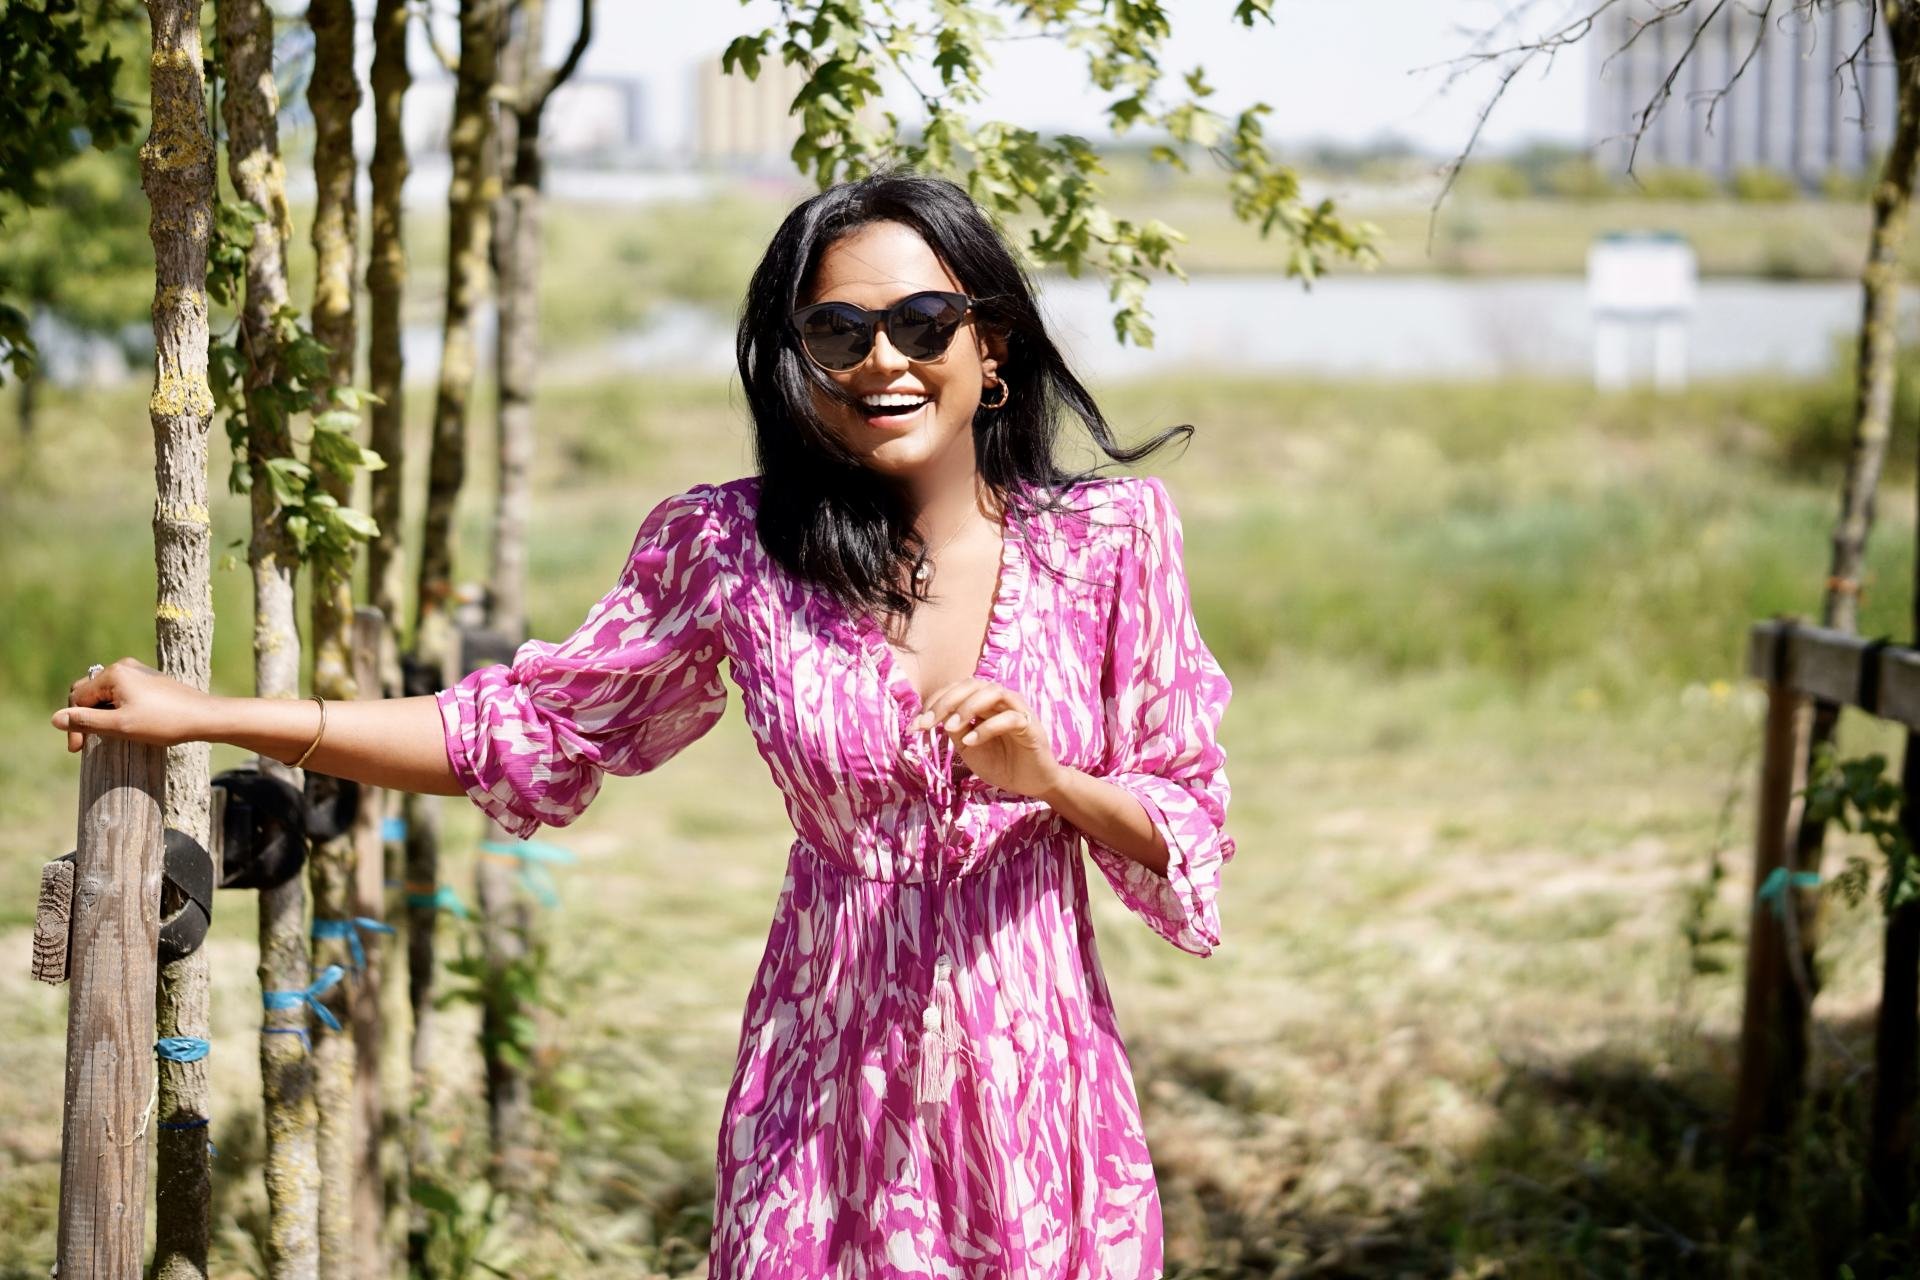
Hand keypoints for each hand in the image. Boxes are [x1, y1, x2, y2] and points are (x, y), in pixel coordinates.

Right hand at [51, 657, 211, 754]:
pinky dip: (114, 709)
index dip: (74, 725)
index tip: (78, 750)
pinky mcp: (149, 681)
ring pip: (104, 694)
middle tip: (85, 744)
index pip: (78, 699)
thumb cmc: (164, 722)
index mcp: (113, 674)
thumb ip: (86, 722)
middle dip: (83, 717)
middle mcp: (124, 667)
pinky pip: (120, 693)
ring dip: (99, 714)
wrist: (205, 717)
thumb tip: (55, 719)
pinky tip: (122, 725)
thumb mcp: (120, 726)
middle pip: (88, 693)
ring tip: (104, 736)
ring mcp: (138, 672)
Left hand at [908, 679, 1064, 800]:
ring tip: (949, 727)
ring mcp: (1016, 709)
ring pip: (992, 692)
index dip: (934, 702)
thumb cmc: (1001, 763)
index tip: (916, 725)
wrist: (1031, 783)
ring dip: (967, 707)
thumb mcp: (968, 747)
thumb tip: (933, 717)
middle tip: (926, 723)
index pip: (957, 689)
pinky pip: (1009, 717)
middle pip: (971, 684)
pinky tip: (971, 741)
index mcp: (984, 703)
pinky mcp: (1030, 725)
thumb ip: (955, 729)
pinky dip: (987, 727)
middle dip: (945, 701)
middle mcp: (1000, 700)